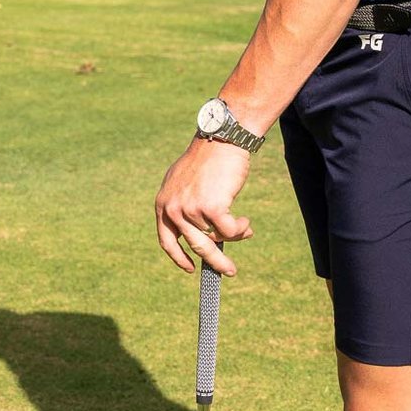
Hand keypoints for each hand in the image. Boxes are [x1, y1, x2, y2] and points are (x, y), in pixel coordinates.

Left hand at [155, 136, 252, 275]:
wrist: (221, 139)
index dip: (179, 257)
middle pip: (195, 246)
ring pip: (216, 236)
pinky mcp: (211, 208)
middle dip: (215, 262)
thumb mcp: (184, 181)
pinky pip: (229, 230)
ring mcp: (191, 210)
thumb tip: (199, 234)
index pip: (167, 241)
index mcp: (164, 204)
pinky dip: (240, 229)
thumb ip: (183, 205)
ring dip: (234, 234)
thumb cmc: (207, 158)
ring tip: (245, 229)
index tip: (190, 268)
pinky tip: (246, 223)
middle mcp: (174, 209)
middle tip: (230, 271)